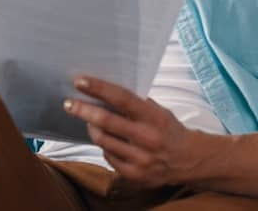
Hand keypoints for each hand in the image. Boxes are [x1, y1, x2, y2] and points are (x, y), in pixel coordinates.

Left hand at [63, 76, 217, 187]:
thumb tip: (103, 92)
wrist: (187, 161)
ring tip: (90, 122)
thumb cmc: (168, 130)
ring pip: (103, 141)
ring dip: (92, 128)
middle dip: (84, 111)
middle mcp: (147, 138)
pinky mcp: (134, 175)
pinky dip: (105, 146)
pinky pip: (108, 156)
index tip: (80, 82)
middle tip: (69, 103)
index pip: (122, 99)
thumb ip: (135, 104)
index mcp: (154, 117)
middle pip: (106, 122)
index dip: (99, 89)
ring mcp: (140, 159)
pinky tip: (109, 141)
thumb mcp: (158, 111)